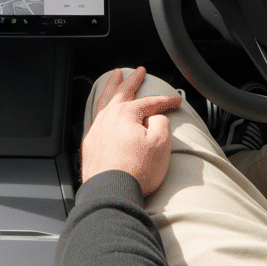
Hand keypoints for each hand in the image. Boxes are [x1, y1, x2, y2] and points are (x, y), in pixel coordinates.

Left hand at [81, 67, 181, 195]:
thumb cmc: (136, 171)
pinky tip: (104, 110)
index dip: (165, 101)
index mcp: (125, 114)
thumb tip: (154, 119)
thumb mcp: (161, 144)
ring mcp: (96, 130)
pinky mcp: (90, 144)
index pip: (149, 102)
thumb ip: (161, 123)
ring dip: (112, 87)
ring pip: (104, 101)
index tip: (176, 102)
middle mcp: (107, 118)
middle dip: (132, 80)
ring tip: (115, 78)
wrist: (111, 193)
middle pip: (121, 92)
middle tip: (138, 71)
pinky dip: (103, 108)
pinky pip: (97, 117)